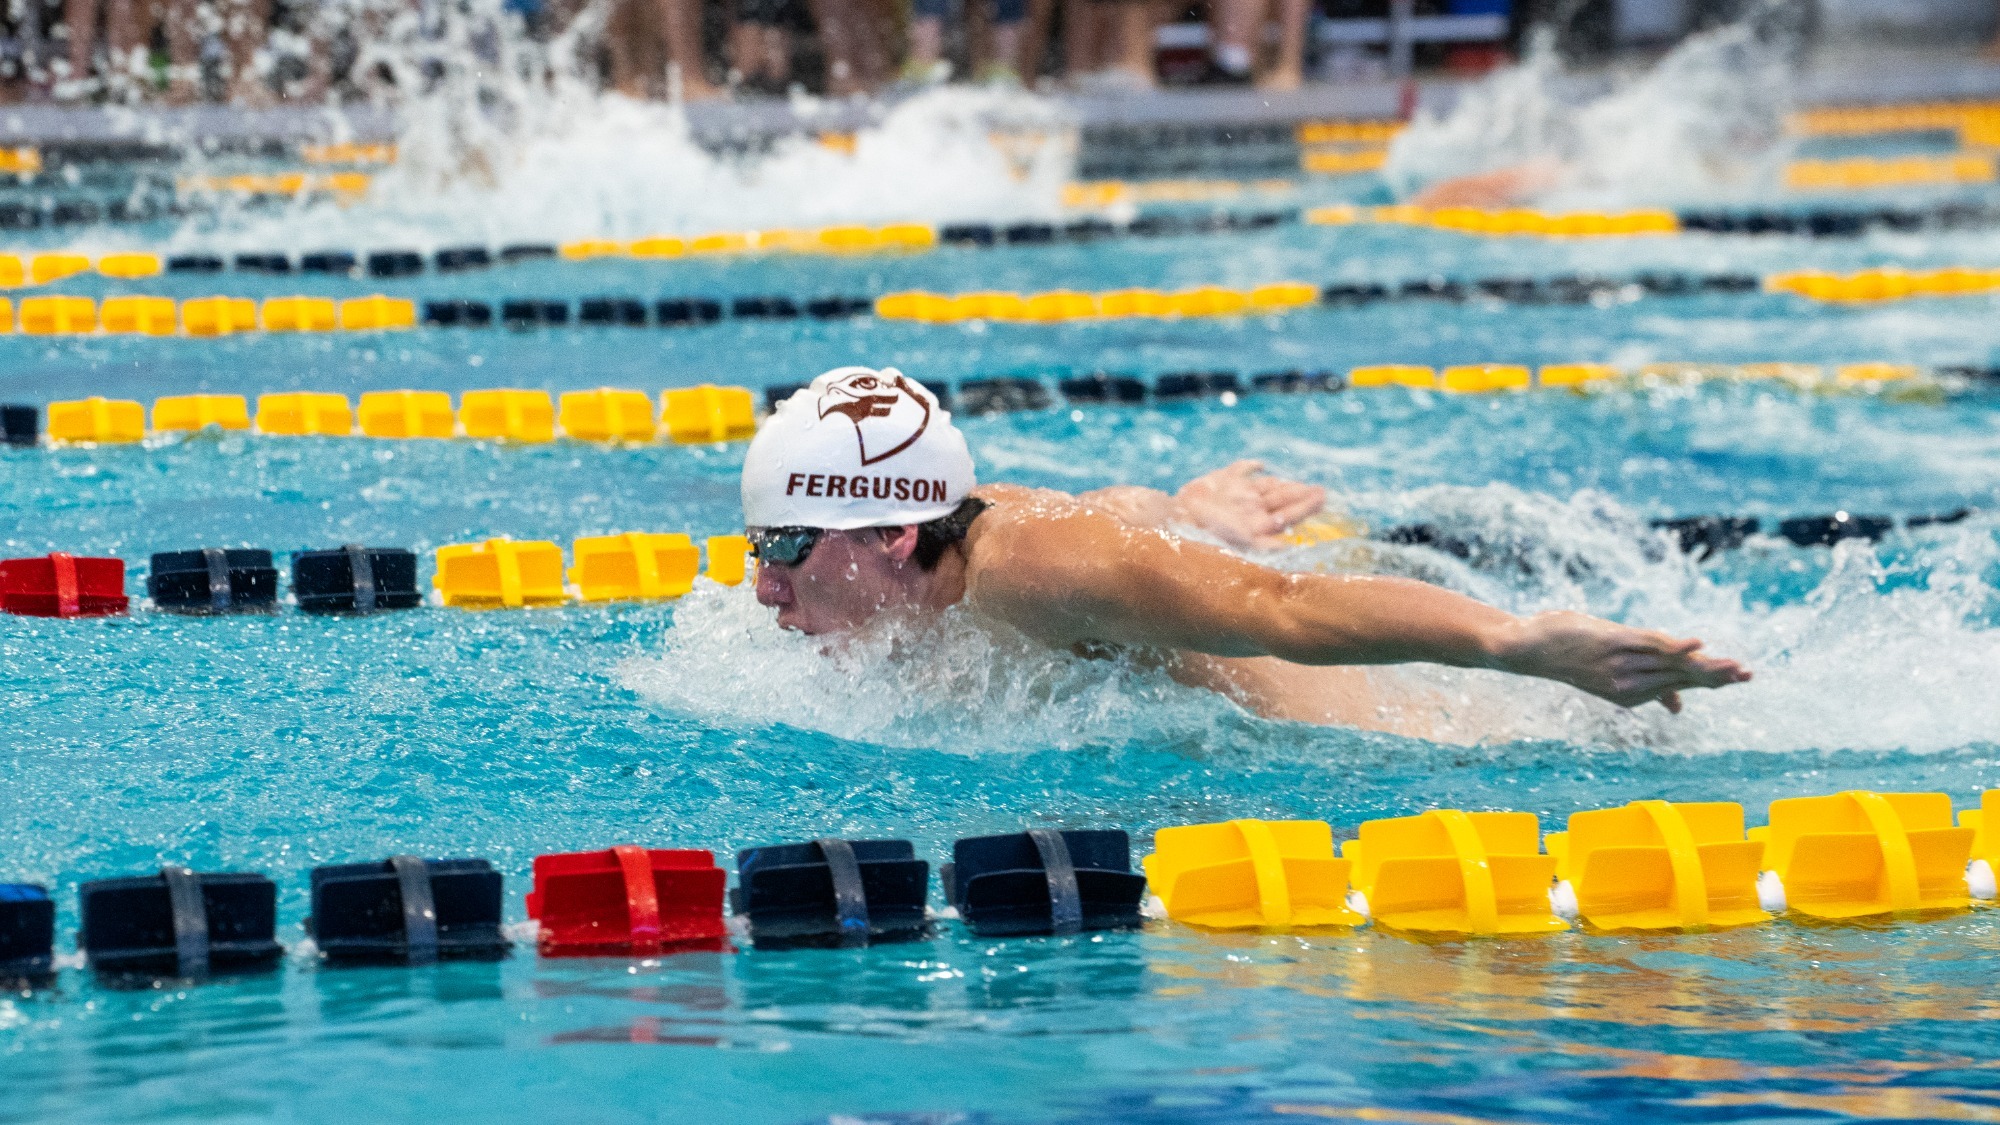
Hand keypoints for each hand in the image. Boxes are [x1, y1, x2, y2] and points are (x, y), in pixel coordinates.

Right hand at [1173, 460, 1326, 550]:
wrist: (1174, 521)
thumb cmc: (1208, 537)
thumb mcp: (1244, 545)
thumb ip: (1267, 547)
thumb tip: (1291, 549)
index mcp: (1257, 525)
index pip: (1288, 514)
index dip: (1306, 506)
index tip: (1323, 497)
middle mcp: (1250, 509)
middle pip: (1282, 500)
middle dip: (1302, 496)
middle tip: (1322, 492)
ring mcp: (1237, 495)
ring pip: (1267, 487)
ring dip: (1285, 485)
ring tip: (1302, 486)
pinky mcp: (1221, 480)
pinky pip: (1240, 470)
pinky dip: (1250, 466)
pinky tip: (1260, 464)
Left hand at [1491, 611, 1751, 711]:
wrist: (1526, 649)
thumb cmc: (1568, 656)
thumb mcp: (1607, 675)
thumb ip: (1646, 689)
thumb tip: (1679, 708)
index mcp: (1632, 691)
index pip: (1681, 684)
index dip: (1711, 679)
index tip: (1742, 676)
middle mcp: (1629, 681)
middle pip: (1681, 677)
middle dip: (1715, 676)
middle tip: (1749, 674)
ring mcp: (1620, 663)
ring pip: (1669, 664)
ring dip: (1704, 665)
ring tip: (1734, 666)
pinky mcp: (1609, 644)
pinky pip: (1646, 645)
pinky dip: (1673, 645)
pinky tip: (1697, 644)